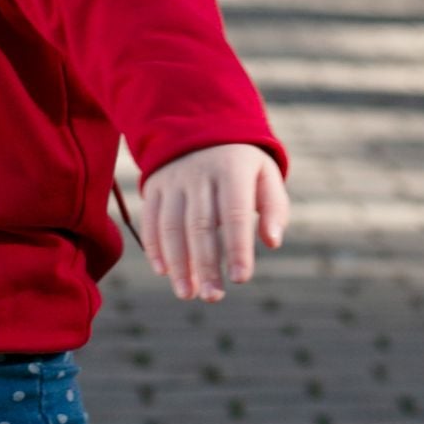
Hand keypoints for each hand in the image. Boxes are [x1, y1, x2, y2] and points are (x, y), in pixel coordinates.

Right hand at [143, 144, 287, 302]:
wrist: (198, 126)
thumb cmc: (241, 164)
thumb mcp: (265, 174)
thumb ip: (273, 208)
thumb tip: (272, 242)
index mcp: (232, 170)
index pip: (234, 213)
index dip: (237, 247)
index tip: (241, 279)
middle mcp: (199, 173)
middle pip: (200, 225)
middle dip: (205, 264)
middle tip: (212, 297)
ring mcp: (173, 180)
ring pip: (171, 225)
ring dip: (178, 263)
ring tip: (187, 293)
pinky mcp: (154, 186)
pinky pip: (150, 219)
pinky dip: (154, 247)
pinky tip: (164, 272)